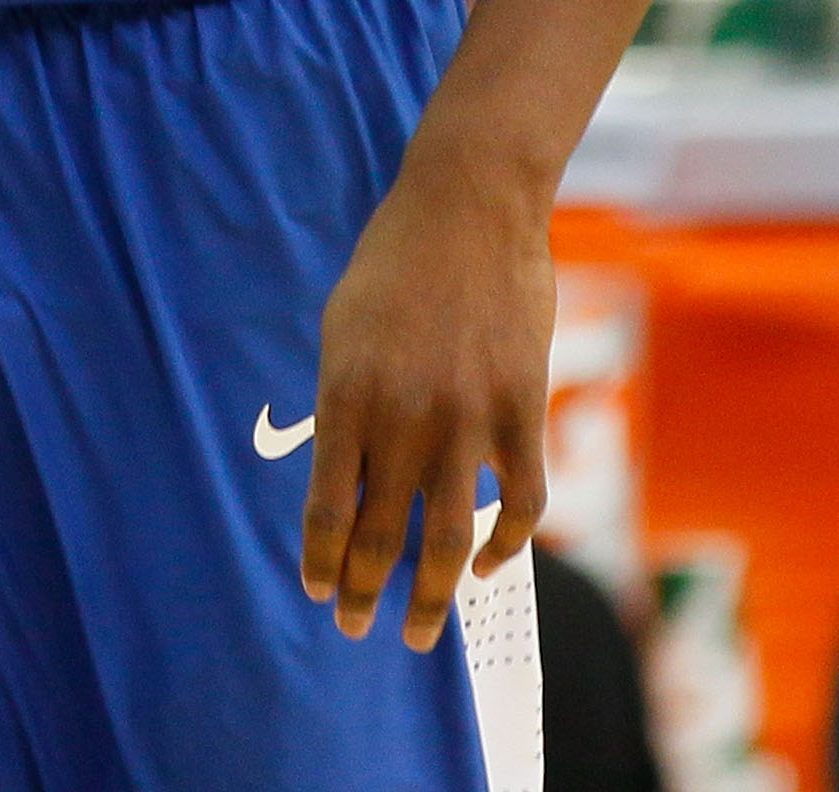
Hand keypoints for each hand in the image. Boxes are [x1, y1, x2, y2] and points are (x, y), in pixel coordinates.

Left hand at [301, 145, 550, 649]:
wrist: (467, 206)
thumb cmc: (394, 262)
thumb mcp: (343, 327)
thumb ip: (342, 402)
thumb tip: (343, 476)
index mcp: (347, 393)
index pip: (326, 506)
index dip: (320, 559)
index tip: (316, 590)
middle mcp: (404, 417)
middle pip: (380, 536)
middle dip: (362, 593)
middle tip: (353, 628)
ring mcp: (468, 418)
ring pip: (447, 539)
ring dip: (430, 597)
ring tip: (416, 632)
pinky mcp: (521, 410)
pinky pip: (518, 503)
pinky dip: (502, 546)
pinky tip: (484, 564)